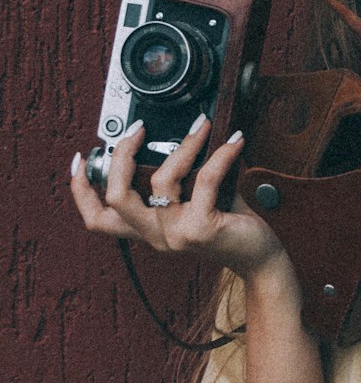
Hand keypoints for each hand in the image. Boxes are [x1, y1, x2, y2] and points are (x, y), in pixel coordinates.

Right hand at [70, 115, 293, 286]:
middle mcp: (155, 236)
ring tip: (201, 125)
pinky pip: (205, 179)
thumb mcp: (193, 202)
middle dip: (121, 156)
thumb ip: (177, 181)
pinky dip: (220, 154)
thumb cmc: (229, 224)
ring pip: (161, 180)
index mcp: (147, 230)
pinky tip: (234, 141)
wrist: (260, 257)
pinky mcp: (201, 229)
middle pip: (116, 196)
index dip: (81, 191)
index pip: (98, 220)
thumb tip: (171, 137)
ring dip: (183, 145)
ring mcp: (176, 235)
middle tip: (138, 129)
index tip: (79, 159)